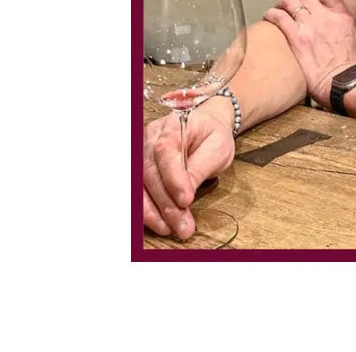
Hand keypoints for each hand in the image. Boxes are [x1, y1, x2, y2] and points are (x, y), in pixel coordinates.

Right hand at [143, 106, 235, 239]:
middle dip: (166, 203)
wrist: (205, 129)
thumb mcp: (217, 147)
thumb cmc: (212, 136)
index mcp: (174, 126)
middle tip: (183, 225)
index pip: (166, 151)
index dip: (173, 179)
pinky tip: (160, 223)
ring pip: (140, 186)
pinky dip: (147, 211)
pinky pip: (138, 193)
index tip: (186, 201)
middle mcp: (151, 138)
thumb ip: (201, 167)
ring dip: (153, 212)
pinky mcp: (140, 169)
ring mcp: (142, 153)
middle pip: (151, 173)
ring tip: (171, 228)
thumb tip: (185, 193)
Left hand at [262, 0, 355, 107]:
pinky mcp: (296, 40)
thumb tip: (352, 27)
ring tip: (279, 6)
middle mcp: (324, 17)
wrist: (342, 83)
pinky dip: (272, 14)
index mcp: (341, 16)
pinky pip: (279, 18)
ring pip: (289, 1)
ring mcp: (309, 27)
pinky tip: (269, 16)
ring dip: (282, 1)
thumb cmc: (353, 68)